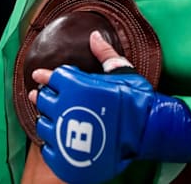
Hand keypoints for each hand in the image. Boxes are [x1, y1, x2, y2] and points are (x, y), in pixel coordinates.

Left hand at [30, 32, 190, 183]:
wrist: (150, 130)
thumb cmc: (138, 100)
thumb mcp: (123, 71)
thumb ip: (105, 53)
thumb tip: (94, 36)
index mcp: (78, 86)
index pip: (53, 77)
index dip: (46, 76)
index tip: (40, 76)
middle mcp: (68, 108)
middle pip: (44, 99)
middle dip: (45, 97)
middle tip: (47, 97)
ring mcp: (66, 133)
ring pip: (44, 124)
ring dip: (47, 120)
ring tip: (57, 119)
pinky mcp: (68, 155)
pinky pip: (49, 149)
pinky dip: (51, 144)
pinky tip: (61, 140)